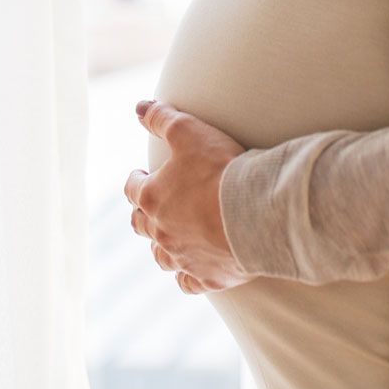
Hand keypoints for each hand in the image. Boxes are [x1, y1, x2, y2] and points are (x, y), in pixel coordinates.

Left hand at [124, 98, 250, 294]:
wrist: (255, 213)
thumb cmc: (220, 169)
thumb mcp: (188, 131)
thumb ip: (161, 117)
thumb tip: (138, 106)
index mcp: (152, 198)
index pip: (132, 188)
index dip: (136, 179)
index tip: (142, 174)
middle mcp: (161, 232)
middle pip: (140, 225)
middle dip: (143, 212)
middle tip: (152, 204)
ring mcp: (183, 258)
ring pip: (161, 256)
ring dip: (161, 245)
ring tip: (169, 236)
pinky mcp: (207, 277)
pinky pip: (188, 282)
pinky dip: (187, 275)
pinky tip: (192, 269)